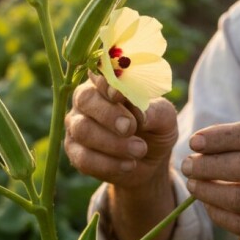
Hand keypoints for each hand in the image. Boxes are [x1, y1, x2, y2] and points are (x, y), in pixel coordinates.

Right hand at [65, 72, 177, 191]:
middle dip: (108, 114)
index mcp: (107, 81)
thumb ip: (154, 111)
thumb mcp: (165, 118)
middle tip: (130, 128)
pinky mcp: (75, 152)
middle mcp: (87, 100)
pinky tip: (128, 165)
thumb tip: (139, 114)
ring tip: (139, 150)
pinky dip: (108, 164)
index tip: (119, 94)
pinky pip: (83, 158)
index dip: (105, 82)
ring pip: (82, 130)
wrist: (150, 160)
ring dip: (112, 143)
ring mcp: (77, 125)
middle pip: (85, 99)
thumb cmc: (155, 127)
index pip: (98, 73)